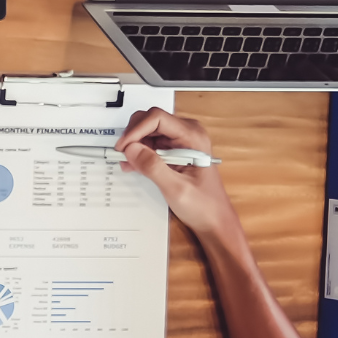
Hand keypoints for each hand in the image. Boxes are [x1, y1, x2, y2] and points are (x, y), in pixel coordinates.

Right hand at [116, 108, 240, 242]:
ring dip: (134, 144)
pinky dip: (139, 152)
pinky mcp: (174, 150)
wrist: (214, 220)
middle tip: (123, 155)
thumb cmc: (204, 205)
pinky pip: (151, 143)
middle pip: (151, 120)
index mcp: (193, 136)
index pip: (157, 118)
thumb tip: (131, 149)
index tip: (123, 147)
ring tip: (127, 163)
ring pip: (148, 130)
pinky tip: (134, 165)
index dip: (136, 130)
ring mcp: (181, 141)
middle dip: (133, 136)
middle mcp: (188, 133)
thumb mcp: (176, 188)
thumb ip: (153, 167)